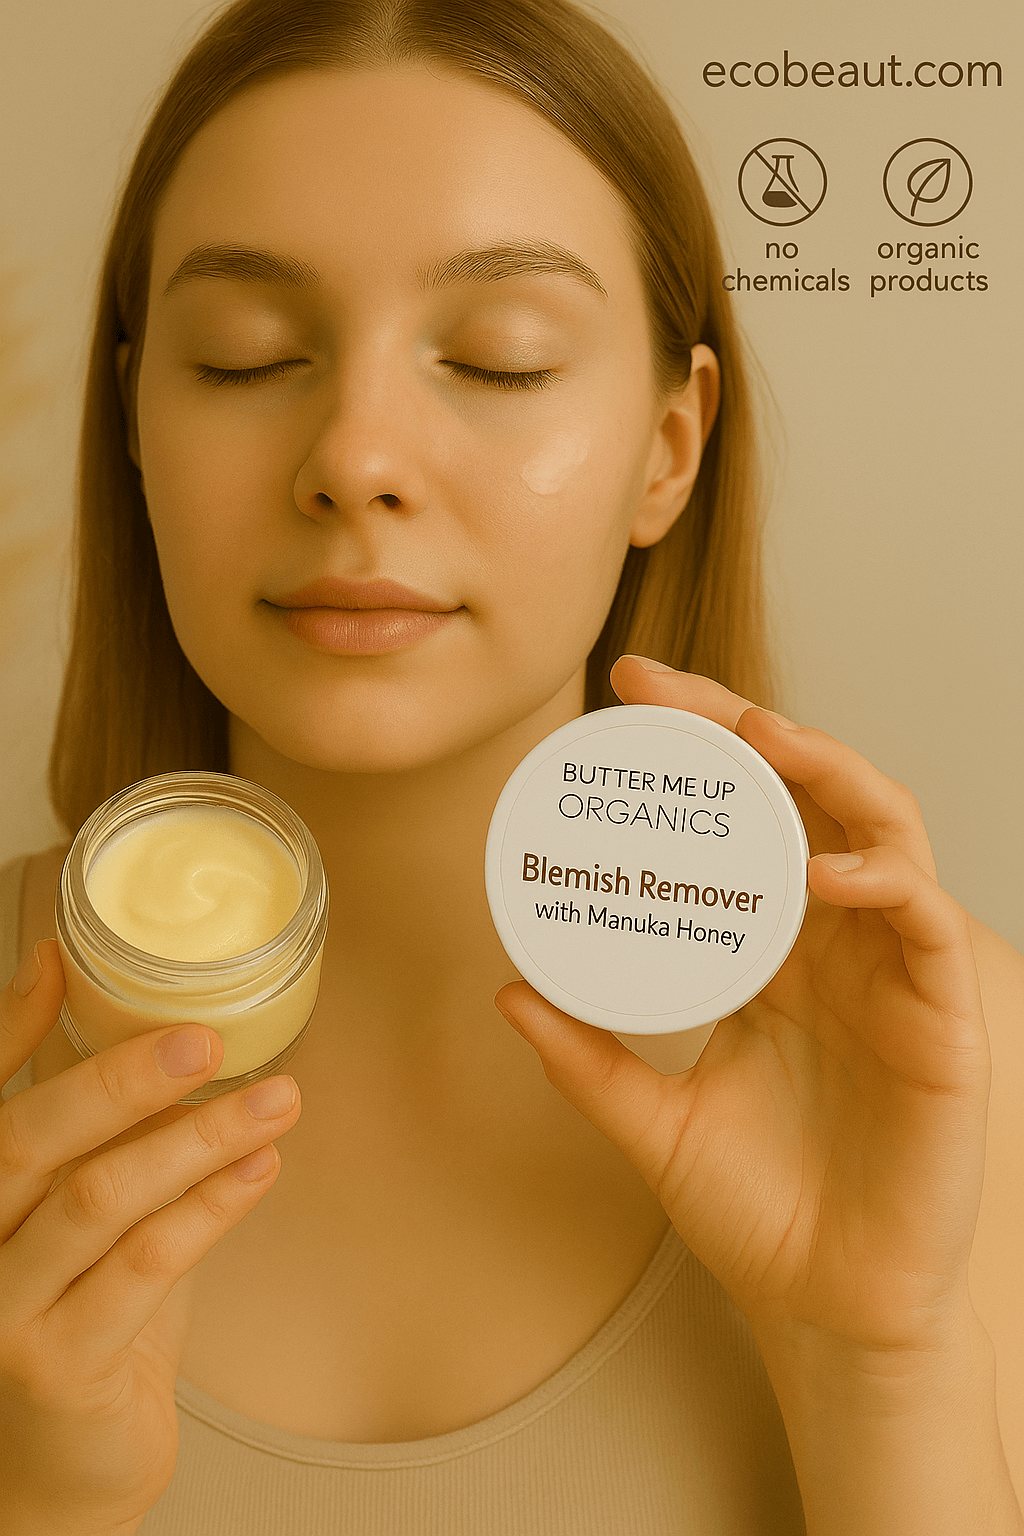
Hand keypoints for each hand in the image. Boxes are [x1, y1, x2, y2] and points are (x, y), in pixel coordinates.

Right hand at [0, 939, 301, 1534]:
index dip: (12, 1023)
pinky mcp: (57, 1363)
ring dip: (198, 1140)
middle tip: (206, 1040)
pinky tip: (259, 1170)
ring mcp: (4, 1308)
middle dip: (126, 1077)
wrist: (62, 1470)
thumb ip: (107, 1139)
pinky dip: (210, 1207)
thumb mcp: (87, 1219)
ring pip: (100, 1198)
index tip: (63, 962)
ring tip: (276, 1102)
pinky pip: (143, 1266)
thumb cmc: (83, 1326)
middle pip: (34, 1136)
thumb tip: (159, 1040)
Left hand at [496, 656, 990, 1367]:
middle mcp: (835, 944)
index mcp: (774, 952)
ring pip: (882, 832)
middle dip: (746, 728)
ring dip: (827, 771)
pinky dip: (884, 882)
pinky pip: (926, 923)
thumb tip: (508, 992)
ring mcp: (892, 973)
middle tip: (666, 691)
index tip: (621, 698)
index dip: (696, 754)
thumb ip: (588, 1056)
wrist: (827, 1303)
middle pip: (806, 798)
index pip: (741, 822)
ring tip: (759, 738)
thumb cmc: (756, 1207)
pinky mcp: (943, 1020)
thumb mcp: (653, 1119)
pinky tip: (826, 874)